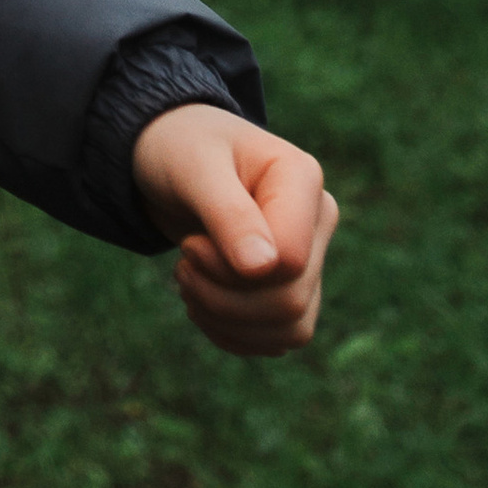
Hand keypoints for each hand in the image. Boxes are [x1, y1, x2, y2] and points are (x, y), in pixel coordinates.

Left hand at [131, 101, 337, 357]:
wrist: (169, 157)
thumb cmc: (180, 148)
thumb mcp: (192, 168)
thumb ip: (228, 213)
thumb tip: (265, 268)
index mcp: (302, 178)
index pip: (290, 260)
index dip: (231, 270)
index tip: (191, 244)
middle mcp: (317, 219)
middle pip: (290, 300)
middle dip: (222, 298)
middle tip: (183, 266)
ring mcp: (311, 256)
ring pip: (290, 329)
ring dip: (225, 320)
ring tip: (190, 282)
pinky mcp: (295, 287)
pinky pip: (279, 339)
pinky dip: (232, 333)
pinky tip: (202, 304)